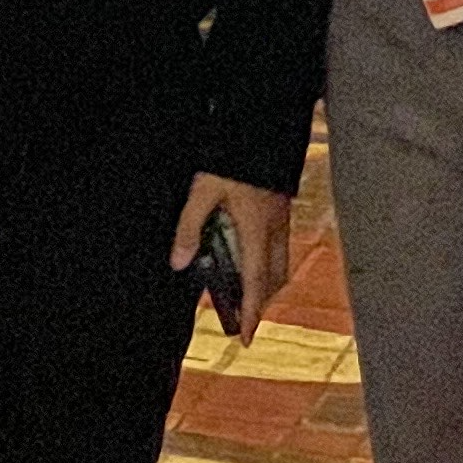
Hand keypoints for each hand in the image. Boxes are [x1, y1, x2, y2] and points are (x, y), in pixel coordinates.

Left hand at [169, 172, 292, 348]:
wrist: (261, 123)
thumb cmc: (231, 157)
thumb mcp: (203, 191)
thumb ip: (189, 228)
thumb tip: (179, 264)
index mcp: (258, 230)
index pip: (257, 283)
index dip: (253, 313)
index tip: (247, 338)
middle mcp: (276, 228)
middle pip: (275, 277)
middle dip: (262, 299)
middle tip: (245, 314)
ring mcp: (283, 215)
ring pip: (280, 259)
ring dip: (265, 278)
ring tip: (245, 286)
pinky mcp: (282, 203)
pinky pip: (279, 242)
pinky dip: (267, 257)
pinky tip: (249, 249)